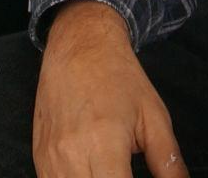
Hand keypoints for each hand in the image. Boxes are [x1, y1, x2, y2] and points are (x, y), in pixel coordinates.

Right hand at [33, 2, 189, 177]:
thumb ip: (168, 162)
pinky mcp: (39, 156)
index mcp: (103, 145)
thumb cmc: (119, 77)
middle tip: (124, 173)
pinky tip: (91, 173)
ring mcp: (50, 158)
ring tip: (112, 171)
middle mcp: (71, 155)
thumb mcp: (154, 118)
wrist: (79, 43)